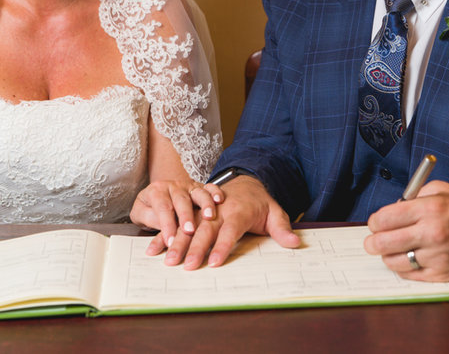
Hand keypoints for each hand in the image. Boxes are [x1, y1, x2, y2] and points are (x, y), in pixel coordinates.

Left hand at [129, 180, 223, 251]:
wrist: (156, 195)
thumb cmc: (149, 208)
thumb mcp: (140, 213)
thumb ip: (149, 219)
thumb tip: (161, 229)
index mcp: (157, 191)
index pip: (162, 207)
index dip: (166, 224)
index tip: (170, 241)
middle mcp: (174, 186)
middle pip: (181, 200)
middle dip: (186, 216)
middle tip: (189, 231)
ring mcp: (189, 187)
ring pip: (198, 192)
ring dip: (205, 204)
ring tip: (209, 217)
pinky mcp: (201, 188)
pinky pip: (210, 187)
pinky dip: (215, 192)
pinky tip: (220, 200)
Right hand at [151, 175, 300, 269]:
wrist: (246, 182)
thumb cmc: (260, 203)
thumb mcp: (276, 213)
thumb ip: (283, 229)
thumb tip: (295, 243)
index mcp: (239, 210)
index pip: (230, 230)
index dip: (222, 246)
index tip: (214, 262)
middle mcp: (219, 209)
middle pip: (205, 229)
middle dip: (194, 247)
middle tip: (184, 265)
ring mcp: (205, 209)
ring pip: (188, 226)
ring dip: (176, 242)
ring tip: (165, 258)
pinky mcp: (195, 211)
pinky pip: (179, 223)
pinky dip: (165, 235)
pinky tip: (153, 249)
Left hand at [364, 180, 448, 281]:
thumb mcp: (442, 190)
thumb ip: (413, 197)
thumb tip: (390, 211)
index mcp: (431, 208)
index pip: (384, 219)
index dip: (375, 222)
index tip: (375, 224)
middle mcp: (434, 233)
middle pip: (383, 243)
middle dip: (373, 242)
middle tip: (372, 241)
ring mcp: (440, 256)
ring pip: (395, 262)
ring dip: (389, 256)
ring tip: (392, 250)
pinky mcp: (446, 274)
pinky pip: (412, 275)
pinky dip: (406, 268)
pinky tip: (412, 258)